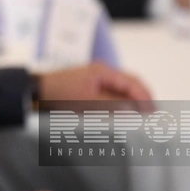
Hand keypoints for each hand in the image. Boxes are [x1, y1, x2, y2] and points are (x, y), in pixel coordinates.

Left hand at [37, 61, 152, 110]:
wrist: (36, 93)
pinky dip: (122, 106)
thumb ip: (112, 105)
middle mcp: (103, 74)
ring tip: (142, 119)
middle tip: (153, 117)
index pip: (133, 82)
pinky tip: (125, 117)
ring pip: (123, 92)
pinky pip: (113, 97)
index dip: (145, 98)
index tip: (153, 113)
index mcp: (103, 71)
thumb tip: (136, 111)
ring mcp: (98, 81)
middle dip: (143, 99)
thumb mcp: (87, 101)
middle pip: (131, 85)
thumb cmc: (59, 94)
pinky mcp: (92, 91)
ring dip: (133, 104)